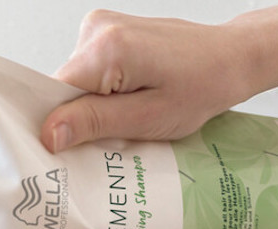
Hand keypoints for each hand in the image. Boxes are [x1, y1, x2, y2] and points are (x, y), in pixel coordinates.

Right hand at [41, 6, 277, 151]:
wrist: (228, 59)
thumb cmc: (199, 88)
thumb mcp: (146, 118)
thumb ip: (94, 122)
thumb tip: (48, 134)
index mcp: (106, 49)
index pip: (53, 94)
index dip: (57, 126)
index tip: (68, 151)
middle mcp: (97, 30)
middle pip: (62, 89)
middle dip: (77, 118)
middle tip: (107, 136)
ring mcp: (100, 27)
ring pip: (73, 83)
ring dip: (90, 107)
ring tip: (123, 116)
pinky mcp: (106, 33)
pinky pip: (86, 72)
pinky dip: (98, 93)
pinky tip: (124, 100)